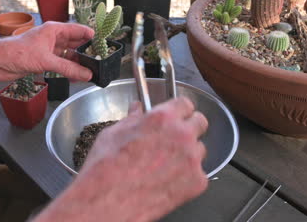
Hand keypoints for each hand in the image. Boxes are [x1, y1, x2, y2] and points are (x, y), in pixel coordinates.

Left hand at [0, 22, 93, 80]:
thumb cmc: (17, 53)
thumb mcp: (46, 60)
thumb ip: (68, 68)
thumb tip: (87, 74)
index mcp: (54, 29)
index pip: (79, 30)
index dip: (92, 36)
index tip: (104, 45)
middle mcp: (53, 37)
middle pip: (76, 43)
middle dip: (88, 51)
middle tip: (100, 61)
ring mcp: (49, 49)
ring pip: (70, 55)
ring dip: (79, 63)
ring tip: (91, 71)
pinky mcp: (45, 60)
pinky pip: (63, 64)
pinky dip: (70, 70)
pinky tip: (77, 76)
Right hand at [34, 98, 208, 221]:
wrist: (108, 202)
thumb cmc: (107, 168)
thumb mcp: (114, 133)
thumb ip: (133, 118)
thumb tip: (137, 110)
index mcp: (163, 118)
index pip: (185, 103)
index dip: (179, 110)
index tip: (177, 115)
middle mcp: (182, 135)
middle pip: (200, 122)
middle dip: (189, 128)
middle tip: (176, 137)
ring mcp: (192, 159)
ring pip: (200, 149)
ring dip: (188, 153)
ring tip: (166, 165)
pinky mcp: (197, 182)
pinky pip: (199, 174)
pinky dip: (187, 177)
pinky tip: (168, 181)